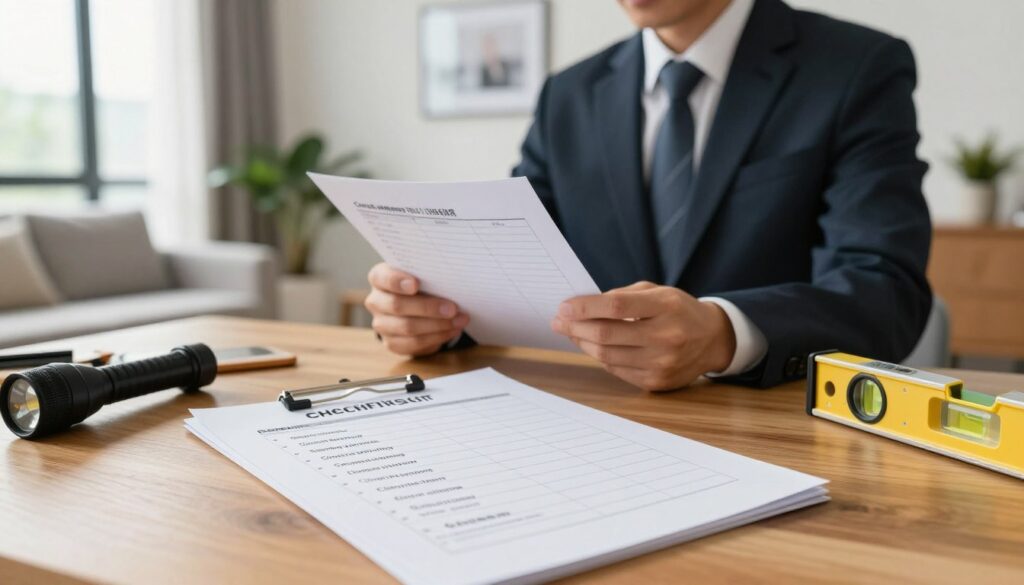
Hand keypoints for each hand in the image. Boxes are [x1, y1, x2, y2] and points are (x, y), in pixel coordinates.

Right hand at [365, 263, 468, 355]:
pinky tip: (452, 330)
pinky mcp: (392, 343)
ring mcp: (382, 324)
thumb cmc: (421, 285)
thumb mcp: (423, 275)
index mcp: (379, 278)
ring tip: (459, 320)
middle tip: (452, 308)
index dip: (397, 281)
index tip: (415, 284)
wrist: (415, 306)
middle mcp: (376, 301)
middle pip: (397, 305)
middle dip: (428, 307)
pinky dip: (437, 337)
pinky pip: (414, 343)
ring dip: (438, 325)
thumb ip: (429, 275)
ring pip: (407, 327)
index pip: (382, 278)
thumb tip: (451, 279)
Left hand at [550, 282, 735, 390]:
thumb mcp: (657, 292)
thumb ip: (622, 296)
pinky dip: (600, 357)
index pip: (616, 306)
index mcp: (666, 306)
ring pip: (606, 355)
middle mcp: (666, 336)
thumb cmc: (678, 310)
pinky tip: (593, 346)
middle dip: (575, 327)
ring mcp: (662, 362)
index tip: (564, 307)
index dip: (584, 307)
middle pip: (606, 334)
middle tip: (559, 321)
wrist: (712, 339)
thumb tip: (582, 308)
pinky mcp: (657, 381)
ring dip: (582, 343)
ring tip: (572, 332)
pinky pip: (616, 369)